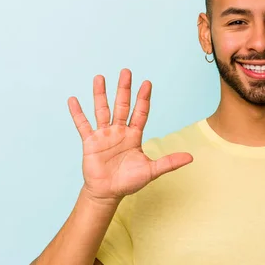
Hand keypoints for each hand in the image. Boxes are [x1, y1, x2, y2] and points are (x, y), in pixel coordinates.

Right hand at [68, 68, 192, 203]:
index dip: (143, 98)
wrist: (108, 193)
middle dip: (124, 89)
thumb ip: (169, 162)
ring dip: (100, 94)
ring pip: (102, 110)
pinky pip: (83, 125)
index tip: (147, 83)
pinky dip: (77, 113)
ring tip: (99, 77)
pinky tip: (73, 100)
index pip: (140, 113)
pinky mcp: (90, 142)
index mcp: (134, 135)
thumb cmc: (129, 181)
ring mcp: (104, 135)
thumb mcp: (151, 171)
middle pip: (122, 106)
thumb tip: (190, 157)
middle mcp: (119, 131)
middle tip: (126, 71)